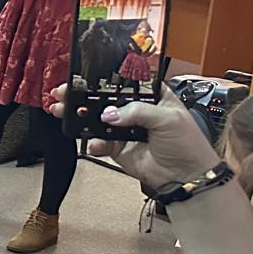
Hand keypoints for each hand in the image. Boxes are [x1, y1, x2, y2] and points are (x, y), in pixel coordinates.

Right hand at [49, 83, 221, 188]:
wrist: (186, 177)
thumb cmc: (188, 144)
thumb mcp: (168, 118)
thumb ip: (137, 111)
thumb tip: (109, 114)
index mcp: (152, 96)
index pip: (125, 82)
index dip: (105, 79)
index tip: (85, 76)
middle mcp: (136, 110)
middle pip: (105, 100)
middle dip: (83, 96)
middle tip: (65, 93)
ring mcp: (125, 129)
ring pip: (97, 120)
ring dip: (80, 117)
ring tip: (64, 112)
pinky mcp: (117, 148)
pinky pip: (98, 142)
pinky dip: (93, 143)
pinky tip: (94, 143)